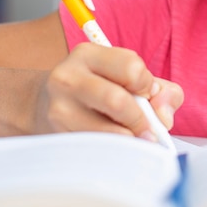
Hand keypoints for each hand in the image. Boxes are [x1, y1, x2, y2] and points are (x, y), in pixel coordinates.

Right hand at [35, 42, 183, 139]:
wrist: (41, 103)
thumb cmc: (99, 88)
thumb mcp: (127, 77)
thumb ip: (161, 91)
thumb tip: (165, 118)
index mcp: (89, 54)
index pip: (131, 67)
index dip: (147, 85)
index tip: (147, 94)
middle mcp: (68, 77)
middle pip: (117, 100)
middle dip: (141, 119)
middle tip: (149, 130)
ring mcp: (58, 109)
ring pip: (105, 131)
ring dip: (129, 140)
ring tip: (136, 141)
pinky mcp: (55, 137)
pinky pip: (95, 149)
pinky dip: (115, 152)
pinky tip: (117, 148)